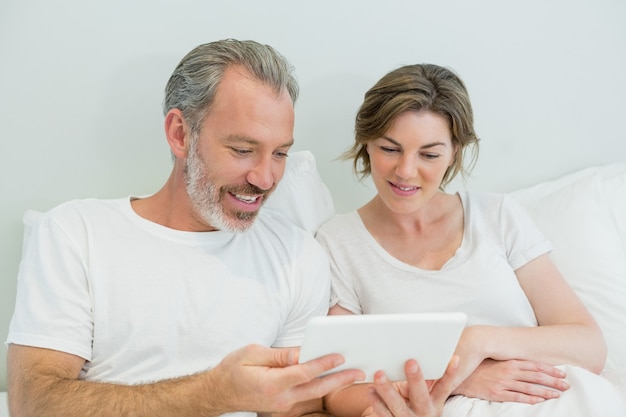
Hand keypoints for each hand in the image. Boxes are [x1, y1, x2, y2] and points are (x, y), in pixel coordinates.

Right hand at [210, 344, 364, 412]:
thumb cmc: (233, 369)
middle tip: (360, 371)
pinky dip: (321, 388)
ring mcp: (283, 405)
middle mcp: (280, 398)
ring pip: (314, 394)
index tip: (340, 356)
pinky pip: (306, 396)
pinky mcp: (283, 406)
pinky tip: (333, 380)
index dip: (323, 364)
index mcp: (271, 383)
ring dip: (334, 385)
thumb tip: (301, 352)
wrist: (219, 393)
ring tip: (354, 376)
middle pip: (316, 388)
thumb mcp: (252, 354)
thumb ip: (279, 355)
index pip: (303, 372)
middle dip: (340, 380)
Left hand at [362, 356, 459, 416]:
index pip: (445, 387)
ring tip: (379, 375)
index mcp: (435, 403)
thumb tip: (421, 359)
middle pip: (421, 396)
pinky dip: (377, 402)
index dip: (450, 374)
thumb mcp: (424, 398)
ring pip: (398, 405)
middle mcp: (425, 413)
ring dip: (388, 390)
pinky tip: (371, 390)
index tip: (454, 358)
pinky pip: (384, 414)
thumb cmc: (415, 407)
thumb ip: (423, 383)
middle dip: (416, 379)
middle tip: (411, 362)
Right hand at [453, 359, 568, 403]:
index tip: (563, 373)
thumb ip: (512, 361)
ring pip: (530, 387)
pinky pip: (517, 397)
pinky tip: (540, 401)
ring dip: (546, 391)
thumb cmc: (480, 367)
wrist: (461, 375)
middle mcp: (508, 371)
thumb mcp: (496, 361)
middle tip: (567, 385)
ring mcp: (503, 382)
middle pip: (536, 376)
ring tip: (558, 394)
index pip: (535, 365)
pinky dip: (530, 399)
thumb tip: (528, 363)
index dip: (550, 369)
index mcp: (509, 361)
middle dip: (553, 381)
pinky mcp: (497, 393)